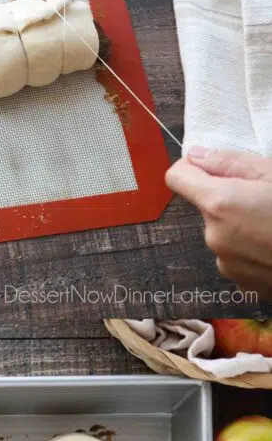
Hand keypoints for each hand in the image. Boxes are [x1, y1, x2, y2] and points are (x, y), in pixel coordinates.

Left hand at [166, 148, 271, 300]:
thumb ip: (232, 163)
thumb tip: (196, 155)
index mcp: (220, 204)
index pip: (177, 177)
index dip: (193, 168)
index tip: (215, 167)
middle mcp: (215, 237)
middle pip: (207, 207)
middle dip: (229, 198)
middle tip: (268, 197)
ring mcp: (227, 265)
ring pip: (224, 232)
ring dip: (242, 225)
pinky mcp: (242, 284)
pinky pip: (237, 256)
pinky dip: (253, 249)